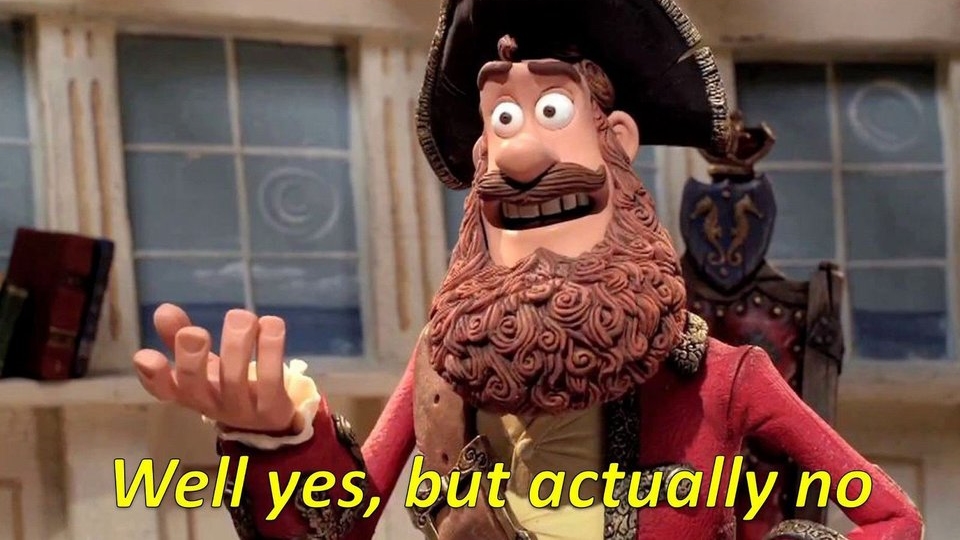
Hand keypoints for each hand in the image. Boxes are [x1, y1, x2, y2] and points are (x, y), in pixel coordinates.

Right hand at [133, 304, 298, 433]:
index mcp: (187, 392)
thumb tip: (163, 309)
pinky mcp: (272, 408)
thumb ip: (179, 337)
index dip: (151, 376)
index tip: (146, 355)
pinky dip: (270, 349)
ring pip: (234, 379)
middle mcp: (210, 403)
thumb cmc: (225, 385)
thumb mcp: (201, 364)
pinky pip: (270, 380)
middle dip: (191, 356)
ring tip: (242, 316)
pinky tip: (271, 323)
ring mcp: (241, 409)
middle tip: (195, 332)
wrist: (267, 423)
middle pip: (194, 384)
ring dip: (236, 344)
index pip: (162, 390)